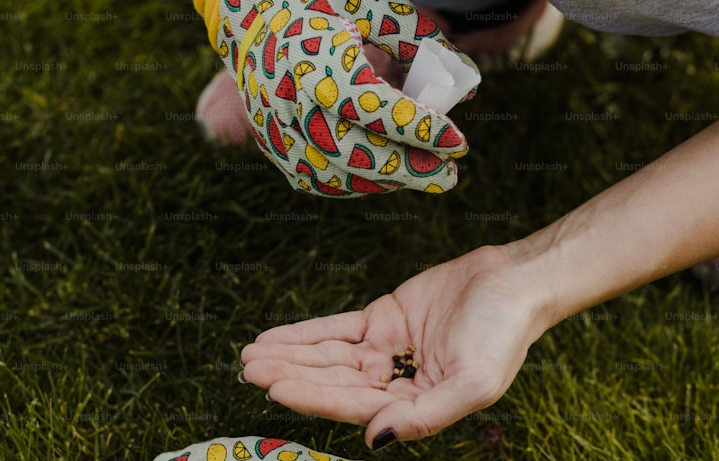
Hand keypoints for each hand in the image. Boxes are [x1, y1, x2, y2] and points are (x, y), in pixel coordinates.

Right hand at [212, 0, 478, 196]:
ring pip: (336, 175)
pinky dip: (355, 184)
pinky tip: (385, 177)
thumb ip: (418, 42)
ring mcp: (276, 129)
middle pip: (355, 153)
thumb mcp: (371, 8)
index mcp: (315, 59)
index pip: (374, 108)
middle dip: (409, 170)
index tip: (459, 142)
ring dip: (385, 182)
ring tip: (422, 175)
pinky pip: (316, 179)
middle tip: (450, 176)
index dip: (419, 129)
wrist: (250, 18)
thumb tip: (469, 86)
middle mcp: (289, 100)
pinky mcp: (272, 147)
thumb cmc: (320, 6)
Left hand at [240, 246, 549, 447]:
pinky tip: (275, 338)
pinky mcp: (382, 320)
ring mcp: (386, 351)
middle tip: (248, 370)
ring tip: (250, 356)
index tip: (275, 388)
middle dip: (291, 375)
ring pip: (329, 357)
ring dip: (290, 356)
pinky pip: (336, 329)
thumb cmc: (503, 337)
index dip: (314, 396)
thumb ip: (424, 418)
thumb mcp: (473, 385)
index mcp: (415, 406)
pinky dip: (305, 334)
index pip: (354, 405)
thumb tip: (374, 438)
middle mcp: (395, 383)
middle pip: (333, 382)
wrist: (515, 282)